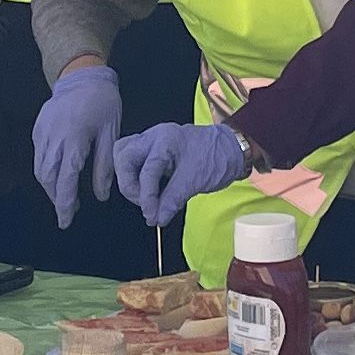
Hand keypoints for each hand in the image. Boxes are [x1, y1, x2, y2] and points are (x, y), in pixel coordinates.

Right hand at [31, 62, 123, 225]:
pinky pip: (38, 156)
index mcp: (74, 139)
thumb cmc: (102, 102)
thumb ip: (104, 166)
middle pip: (48, 178)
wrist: (82, 74)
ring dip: (49, 187)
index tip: (66, 221)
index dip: (64, 203)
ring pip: (40, 169)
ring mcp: (42, 132)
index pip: (65, 180)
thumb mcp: (111, 133)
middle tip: (68, 212)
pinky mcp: (38, 128)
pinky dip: (45, 170)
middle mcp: (54, 138)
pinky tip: (57, 175)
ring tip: (63, 197)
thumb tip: (101, 196)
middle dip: (56, 199)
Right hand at [112, 120, 247, 226]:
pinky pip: (135, 162)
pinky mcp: (154, 152)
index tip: (152, 216)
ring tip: (145, 198)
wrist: (231, 149)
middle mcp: (154, 137)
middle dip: (129, 184)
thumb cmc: (217, 156)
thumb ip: (173, 199)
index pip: (146, 170)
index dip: (147, 197)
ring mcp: (152, 143)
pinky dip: (137, 177)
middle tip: (145, 204)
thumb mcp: (196, 180)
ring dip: (129, 179)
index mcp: (165, 139)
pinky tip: (149, 192)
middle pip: (123, 157)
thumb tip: (157, 217)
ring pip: (124, 156)